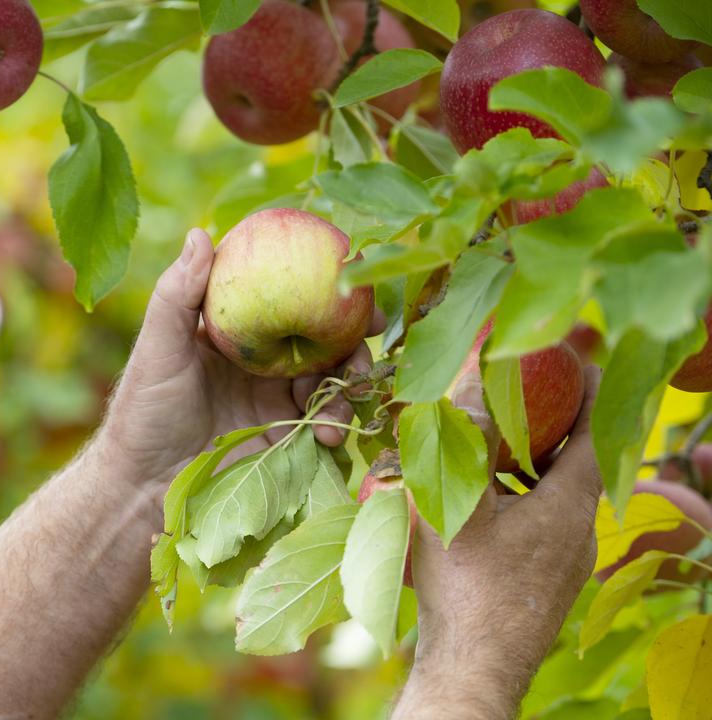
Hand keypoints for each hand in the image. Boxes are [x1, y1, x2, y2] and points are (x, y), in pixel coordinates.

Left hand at [96, 228, 382, 494]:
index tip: (348, 267)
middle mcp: (262, 357)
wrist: (145, 487)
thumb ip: (177, 294)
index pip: (281, 289)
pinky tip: (328, 433)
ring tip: (350, 389)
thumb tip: (201, 232)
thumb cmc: (142, 412)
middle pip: (320, 329)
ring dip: (350, 377)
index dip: (316, 276)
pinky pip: (326, 420)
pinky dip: (336, 421)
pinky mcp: (288, 435)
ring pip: (332, 374)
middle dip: (352, 324)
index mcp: (235, 327)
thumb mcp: (158, 349)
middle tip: (373, 323)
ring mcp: (278, 396)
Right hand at [393, 366, 601, 719]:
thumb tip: (475, 377)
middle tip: (517, 394)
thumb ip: (469, 436)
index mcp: (570, 504)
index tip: (572, 360)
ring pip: (555, 493)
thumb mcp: (458, 499)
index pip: (598, 430)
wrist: (472, 665)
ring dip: (528, 463)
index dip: (590, 390)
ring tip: (489, 443)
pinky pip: (540, 521)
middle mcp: (579, 530)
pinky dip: (518, 496)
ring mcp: (564, 559)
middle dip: (550, 423)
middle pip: (577, 459)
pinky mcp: (544, 579)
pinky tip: (477, 500)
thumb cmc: (466, 584)